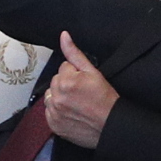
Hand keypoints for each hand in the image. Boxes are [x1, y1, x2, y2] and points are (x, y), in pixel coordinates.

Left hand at [41, 31, 117, 145]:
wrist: (110, 125)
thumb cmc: (105, 99)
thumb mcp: (93, 72)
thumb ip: (74, 53)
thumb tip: (64, 36)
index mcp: (65, 81)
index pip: (63, 68)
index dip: (75, 74)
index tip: (84, 83)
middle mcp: (56, 97)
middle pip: (56, 81)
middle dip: (66, 85)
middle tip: (82, 94)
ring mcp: (54, 112)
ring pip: (51, 96)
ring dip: (60, 97)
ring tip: (77, 103)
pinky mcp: (53, 124)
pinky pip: (49, 112)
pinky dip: (58, 111)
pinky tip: (72, 112)